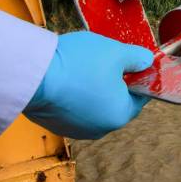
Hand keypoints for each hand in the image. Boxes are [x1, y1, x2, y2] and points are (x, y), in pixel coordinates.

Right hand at [24, 32, 153, 138]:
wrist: (32, 75)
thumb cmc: (78, 64)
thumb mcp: (116, 52)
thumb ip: (138, 57)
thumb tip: (147, 61)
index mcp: (119, 115)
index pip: (139, 97)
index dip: (138, 77)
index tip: (132, 63)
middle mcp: (99, 129)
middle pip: (115, 101)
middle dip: (113, 81)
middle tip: (104, 60)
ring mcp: (75, 129)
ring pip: (92, 104)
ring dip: (91, 87)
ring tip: (81, 66)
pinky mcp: (56, 125)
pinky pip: (72, 107)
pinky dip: (72, 93)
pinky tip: (65, 77)